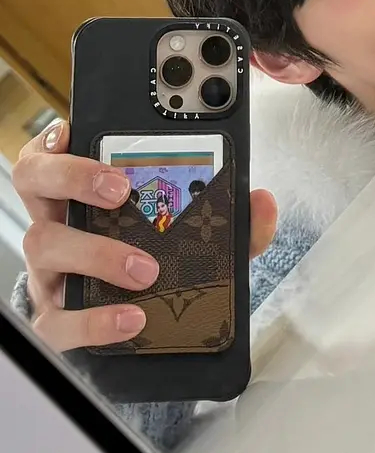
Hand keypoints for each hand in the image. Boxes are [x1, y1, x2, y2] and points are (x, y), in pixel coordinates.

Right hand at [14, 120, 276, 353]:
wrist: (137, 322)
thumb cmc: (157, 259)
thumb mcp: (192, 232)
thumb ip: (228, 216)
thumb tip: (261, 201)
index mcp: (80, 191)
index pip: (52, 150)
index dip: (57, 138)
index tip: (77, 130)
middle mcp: (56, 221)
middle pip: (36, 182)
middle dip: (76, 177)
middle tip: (122, 189)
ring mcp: (49, 271)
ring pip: (43, 246)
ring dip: (97, 253)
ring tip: (145, 269)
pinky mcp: (53, 319)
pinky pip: (56, 322)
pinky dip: (95, 321)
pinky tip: (132, 318)